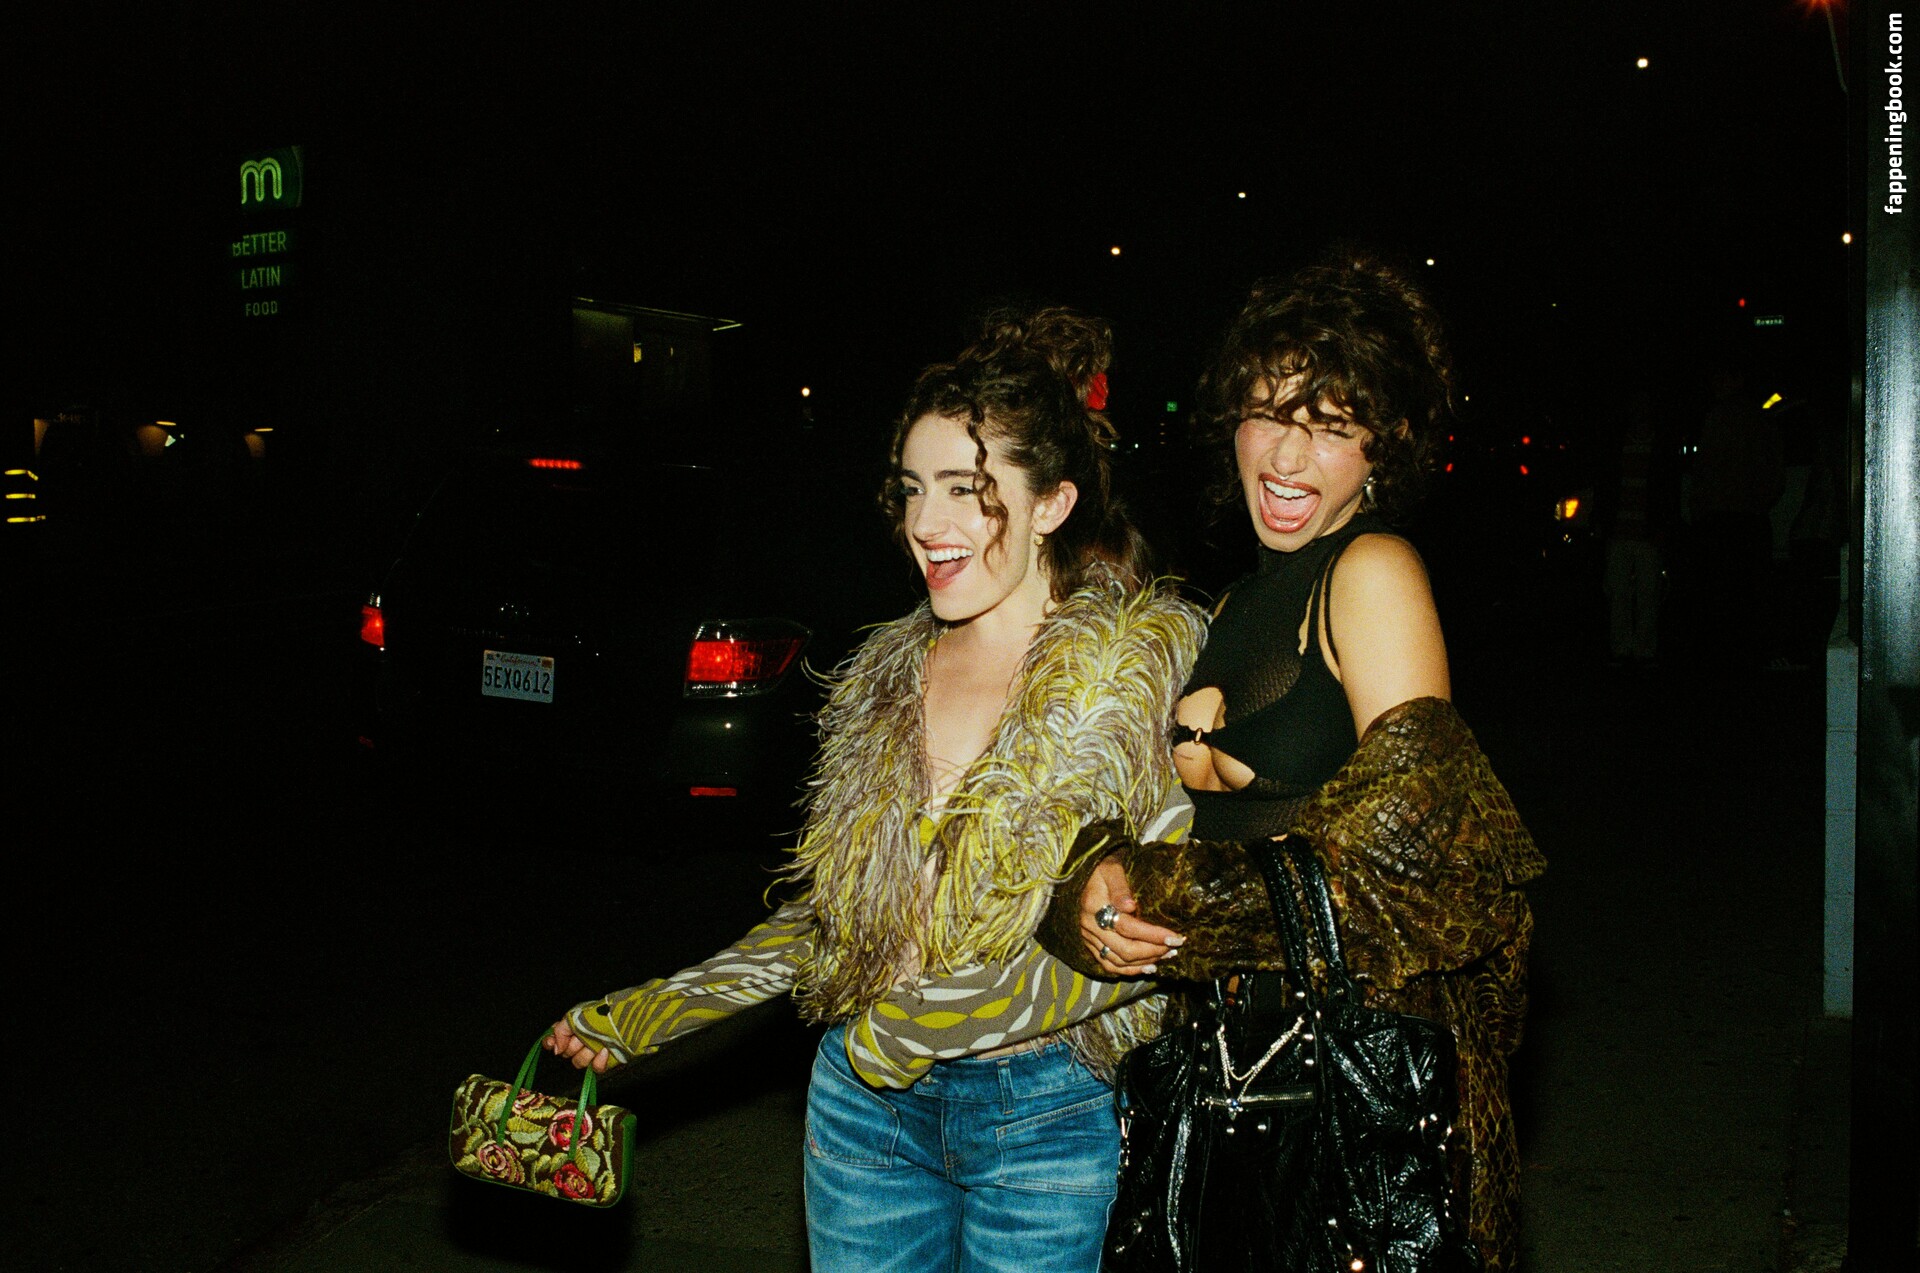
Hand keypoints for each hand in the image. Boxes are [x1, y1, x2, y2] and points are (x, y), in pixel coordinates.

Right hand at [545, 1019, 614, 1073]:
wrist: (625, 1019)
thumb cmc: (602, 1014)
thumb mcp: (576, 1016)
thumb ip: (560, 1031)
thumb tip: (555, 1049)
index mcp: (572, 1028)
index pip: (553, 1040)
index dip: (551, 1043)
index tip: (555, 1043)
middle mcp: (580, 1040)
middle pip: (565, 1053)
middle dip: (574, 1045)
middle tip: (583, 1037)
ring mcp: (592, 1051)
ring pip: (578, 1062)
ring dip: (587, 1052)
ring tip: (598, 1041)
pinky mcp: (604, 1060)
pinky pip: (595, 1068)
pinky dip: (600, 1060)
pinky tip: (606, 1050)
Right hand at [1080, 856, 1184, 977]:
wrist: (1085, 872)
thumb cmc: (1103, 868)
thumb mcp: (1112, 869)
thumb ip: (1120, 887)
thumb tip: (1130, 906)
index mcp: (1094, 906)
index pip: (1127, 927)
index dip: (1152, 935)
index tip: (1175, 937)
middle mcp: (1090, 926)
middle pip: (1124, 949)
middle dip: (1153, 951)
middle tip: (1175, 947)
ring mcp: (1089, 938)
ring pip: (1118, 961)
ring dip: (1145, 962)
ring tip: (1167, 956)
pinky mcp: (1091, 944)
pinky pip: (1109, 965)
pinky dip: (1129, 970)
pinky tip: (1148, 967)